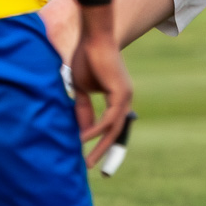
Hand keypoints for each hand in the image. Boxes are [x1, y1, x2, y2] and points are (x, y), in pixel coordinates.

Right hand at [70, 6, 133, 167]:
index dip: (103, 143)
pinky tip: (84, 138)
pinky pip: (109, 118)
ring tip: (87, 161)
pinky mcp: (121, 92)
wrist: (92, 37)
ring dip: (100, 145)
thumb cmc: (86, 58)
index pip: (113, 126)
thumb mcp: (81, 89)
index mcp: (117, 97)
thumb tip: (80, 130)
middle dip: (104, 151)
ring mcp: (125, 96)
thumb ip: (82, 109)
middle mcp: (125, 99)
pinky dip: (96, 129)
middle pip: (116, 132)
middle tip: (92, 168)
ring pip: (114, 128)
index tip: (91, 158)